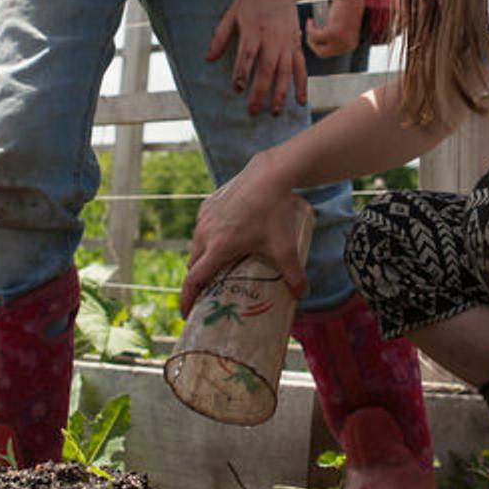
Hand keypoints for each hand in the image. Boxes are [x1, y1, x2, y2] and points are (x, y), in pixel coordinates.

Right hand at [181, 157, 305, 314]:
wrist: (268, 174)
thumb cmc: (274, 211)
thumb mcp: (286, 247)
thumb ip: (293, 274)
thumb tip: (301, 294)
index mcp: (218, 247)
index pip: (193, 279)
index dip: (187, 298)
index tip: (186, 313)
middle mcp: (205, 233)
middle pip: (193, 265)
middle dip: (197, 282)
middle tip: (207, 294)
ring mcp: (204, 218)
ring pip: (196, 246)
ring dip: (202, 259)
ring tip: (217, 268)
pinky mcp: (207, 205)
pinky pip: (202, 229)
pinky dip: (207, 240)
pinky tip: (224, 241)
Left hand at [206, 0, 306, 114]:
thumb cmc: (251, 1)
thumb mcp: (231, 13)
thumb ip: (220, 37)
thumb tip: (209, 59)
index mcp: (253, 29)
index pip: (247, 54)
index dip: (242, 72)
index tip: (237, 88)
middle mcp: (272, 38)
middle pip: (267, 68)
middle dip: (260, 91)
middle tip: (253, 110)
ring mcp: (286, 43)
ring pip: (285, 71)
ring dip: (280, 93)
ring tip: (274, 111)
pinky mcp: (296, 45)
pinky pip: (300, 68)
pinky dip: (302, 85)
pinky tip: (300, 101)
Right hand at [303, 0, 364, 58]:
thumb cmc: (347, 6)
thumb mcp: (342, 24)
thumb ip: (334, 34)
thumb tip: (319, 40)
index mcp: (351, 45)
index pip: (331, 53)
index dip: (320, 45)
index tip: (314, 37)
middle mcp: (347, 46)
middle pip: (322, 53)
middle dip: (312, 44)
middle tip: (309, 33)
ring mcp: (340, 41)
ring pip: (316, 45)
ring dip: (309, 35)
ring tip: (310, 23)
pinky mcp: (332, 33)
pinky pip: (314, 36)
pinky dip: (309, 28)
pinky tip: (310, 20)